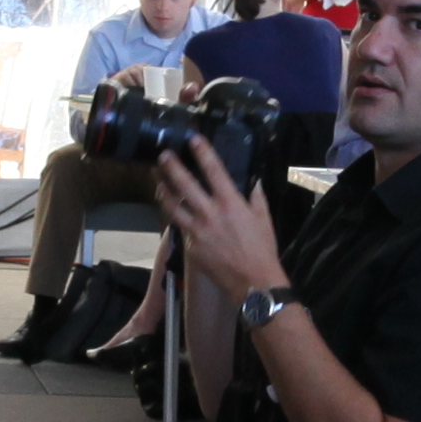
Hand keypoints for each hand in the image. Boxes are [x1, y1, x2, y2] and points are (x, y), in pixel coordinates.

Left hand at [147, 136, 282, 293]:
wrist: (253, 282)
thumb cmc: (262, 249)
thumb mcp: (264, 219)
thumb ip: (256, 198)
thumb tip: (254, 183)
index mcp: (231, 203)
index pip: (214, 171)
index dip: (202, 153)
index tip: (193, 139)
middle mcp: (210, 214)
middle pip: (185, 186)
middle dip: (171, 168)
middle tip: (162, 156)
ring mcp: (197, 231)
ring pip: (173, 207)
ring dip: (163, 192)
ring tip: (157, 181)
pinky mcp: (190, 246)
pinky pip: (181, 228)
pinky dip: (176, 219)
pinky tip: (172, 212)